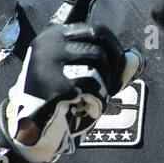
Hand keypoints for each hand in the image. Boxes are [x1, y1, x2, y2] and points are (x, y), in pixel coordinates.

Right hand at [5, 22, 141, 162]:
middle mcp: (48, 45)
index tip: (116, 70)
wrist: (29, 131)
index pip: (96, 30)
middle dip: (114, 68)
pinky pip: (93, 85)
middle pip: (100, 46)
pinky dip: (99, 100)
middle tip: (111, 87)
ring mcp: (49, 64)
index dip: (115, 49)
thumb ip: (104, 63)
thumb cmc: (60, 100)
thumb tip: (135, 58)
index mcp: (52, 37)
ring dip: (105, 86)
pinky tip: (89, 109)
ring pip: (98, 64)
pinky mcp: (55, 85)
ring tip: (94, 99)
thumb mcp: (77, 73)